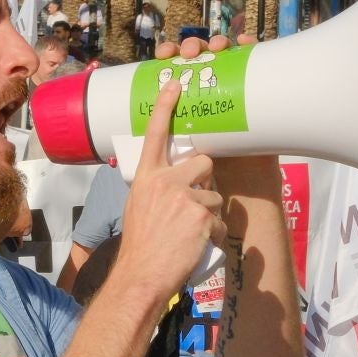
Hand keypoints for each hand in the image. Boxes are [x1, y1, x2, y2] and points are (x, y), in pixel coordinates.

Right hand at [109, 79, 225, 305]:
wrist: (141, 275)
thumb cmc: (140, 245)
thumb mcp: (138, 207)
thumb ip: (156, 188)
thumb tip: (174, 182)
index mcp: (146, 177)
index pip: (155, 133)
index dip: (166, 106)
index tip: (176, 82)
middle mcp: (164, 181)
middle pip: (203, 162)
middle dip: (206, 181)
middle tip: (192, 206)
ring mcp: (184, 198)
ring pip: (214, 196)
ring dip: (208, 216)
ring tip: (188, 234)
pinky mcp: (201, 216)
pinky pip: (219, 222)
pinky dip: (213, 236)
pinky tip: (195, 247)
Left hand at [154, 34, 279, 194]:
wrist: (244, 195)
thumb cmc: (211, 179)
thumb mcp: (178, 164)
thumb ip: (162, 157)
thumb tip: (126, 152)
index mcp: (185, 106)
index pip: (174, 73)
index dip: (168, 58)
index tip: (162, 56)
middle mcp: (209, 94)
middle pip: (198, 59)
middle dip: (191, 47)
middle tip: (190, 54)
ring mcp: (232, 91)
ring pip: (224, 57)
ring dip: (217, 44)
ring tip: (215, 48)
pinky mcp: (256, 95)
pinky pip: (253, 66)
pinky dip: (248, 48)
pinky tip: (243, 42)